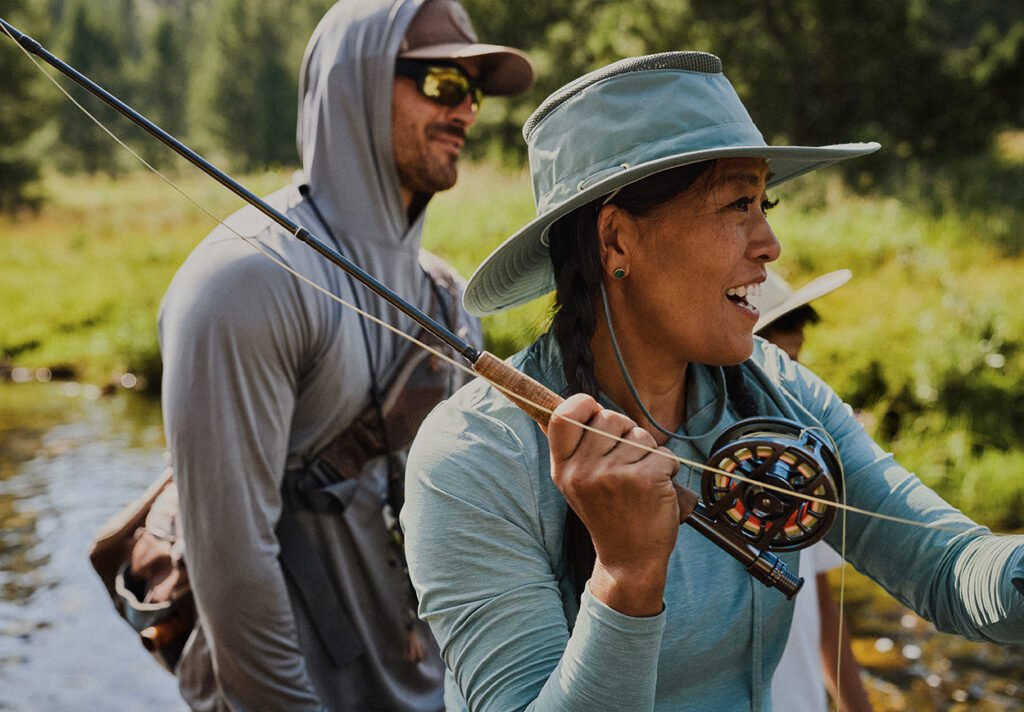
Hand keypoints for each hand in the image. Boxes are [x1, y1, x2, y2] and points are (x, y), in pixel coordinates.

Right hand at [548, 394, 680, 615]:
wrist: (629, 560)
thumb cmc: (607, 515)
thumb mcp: (576, 483)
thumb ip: (576, 447)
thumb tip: (577, 403)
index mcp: (563, 468)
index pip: (564, 415)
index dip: (583, 405)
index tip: (595, 413)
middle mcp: (584, 470)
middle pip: (610, 417)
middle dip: (625, 431)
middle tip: (626, 462)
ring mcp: (615, 475)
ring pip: (641, 434)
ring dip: (648, 452)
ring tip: (640, 481)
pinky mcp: (646, 479)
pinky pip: (664, 453)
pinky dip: (668, 467)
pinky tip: (657, 489)